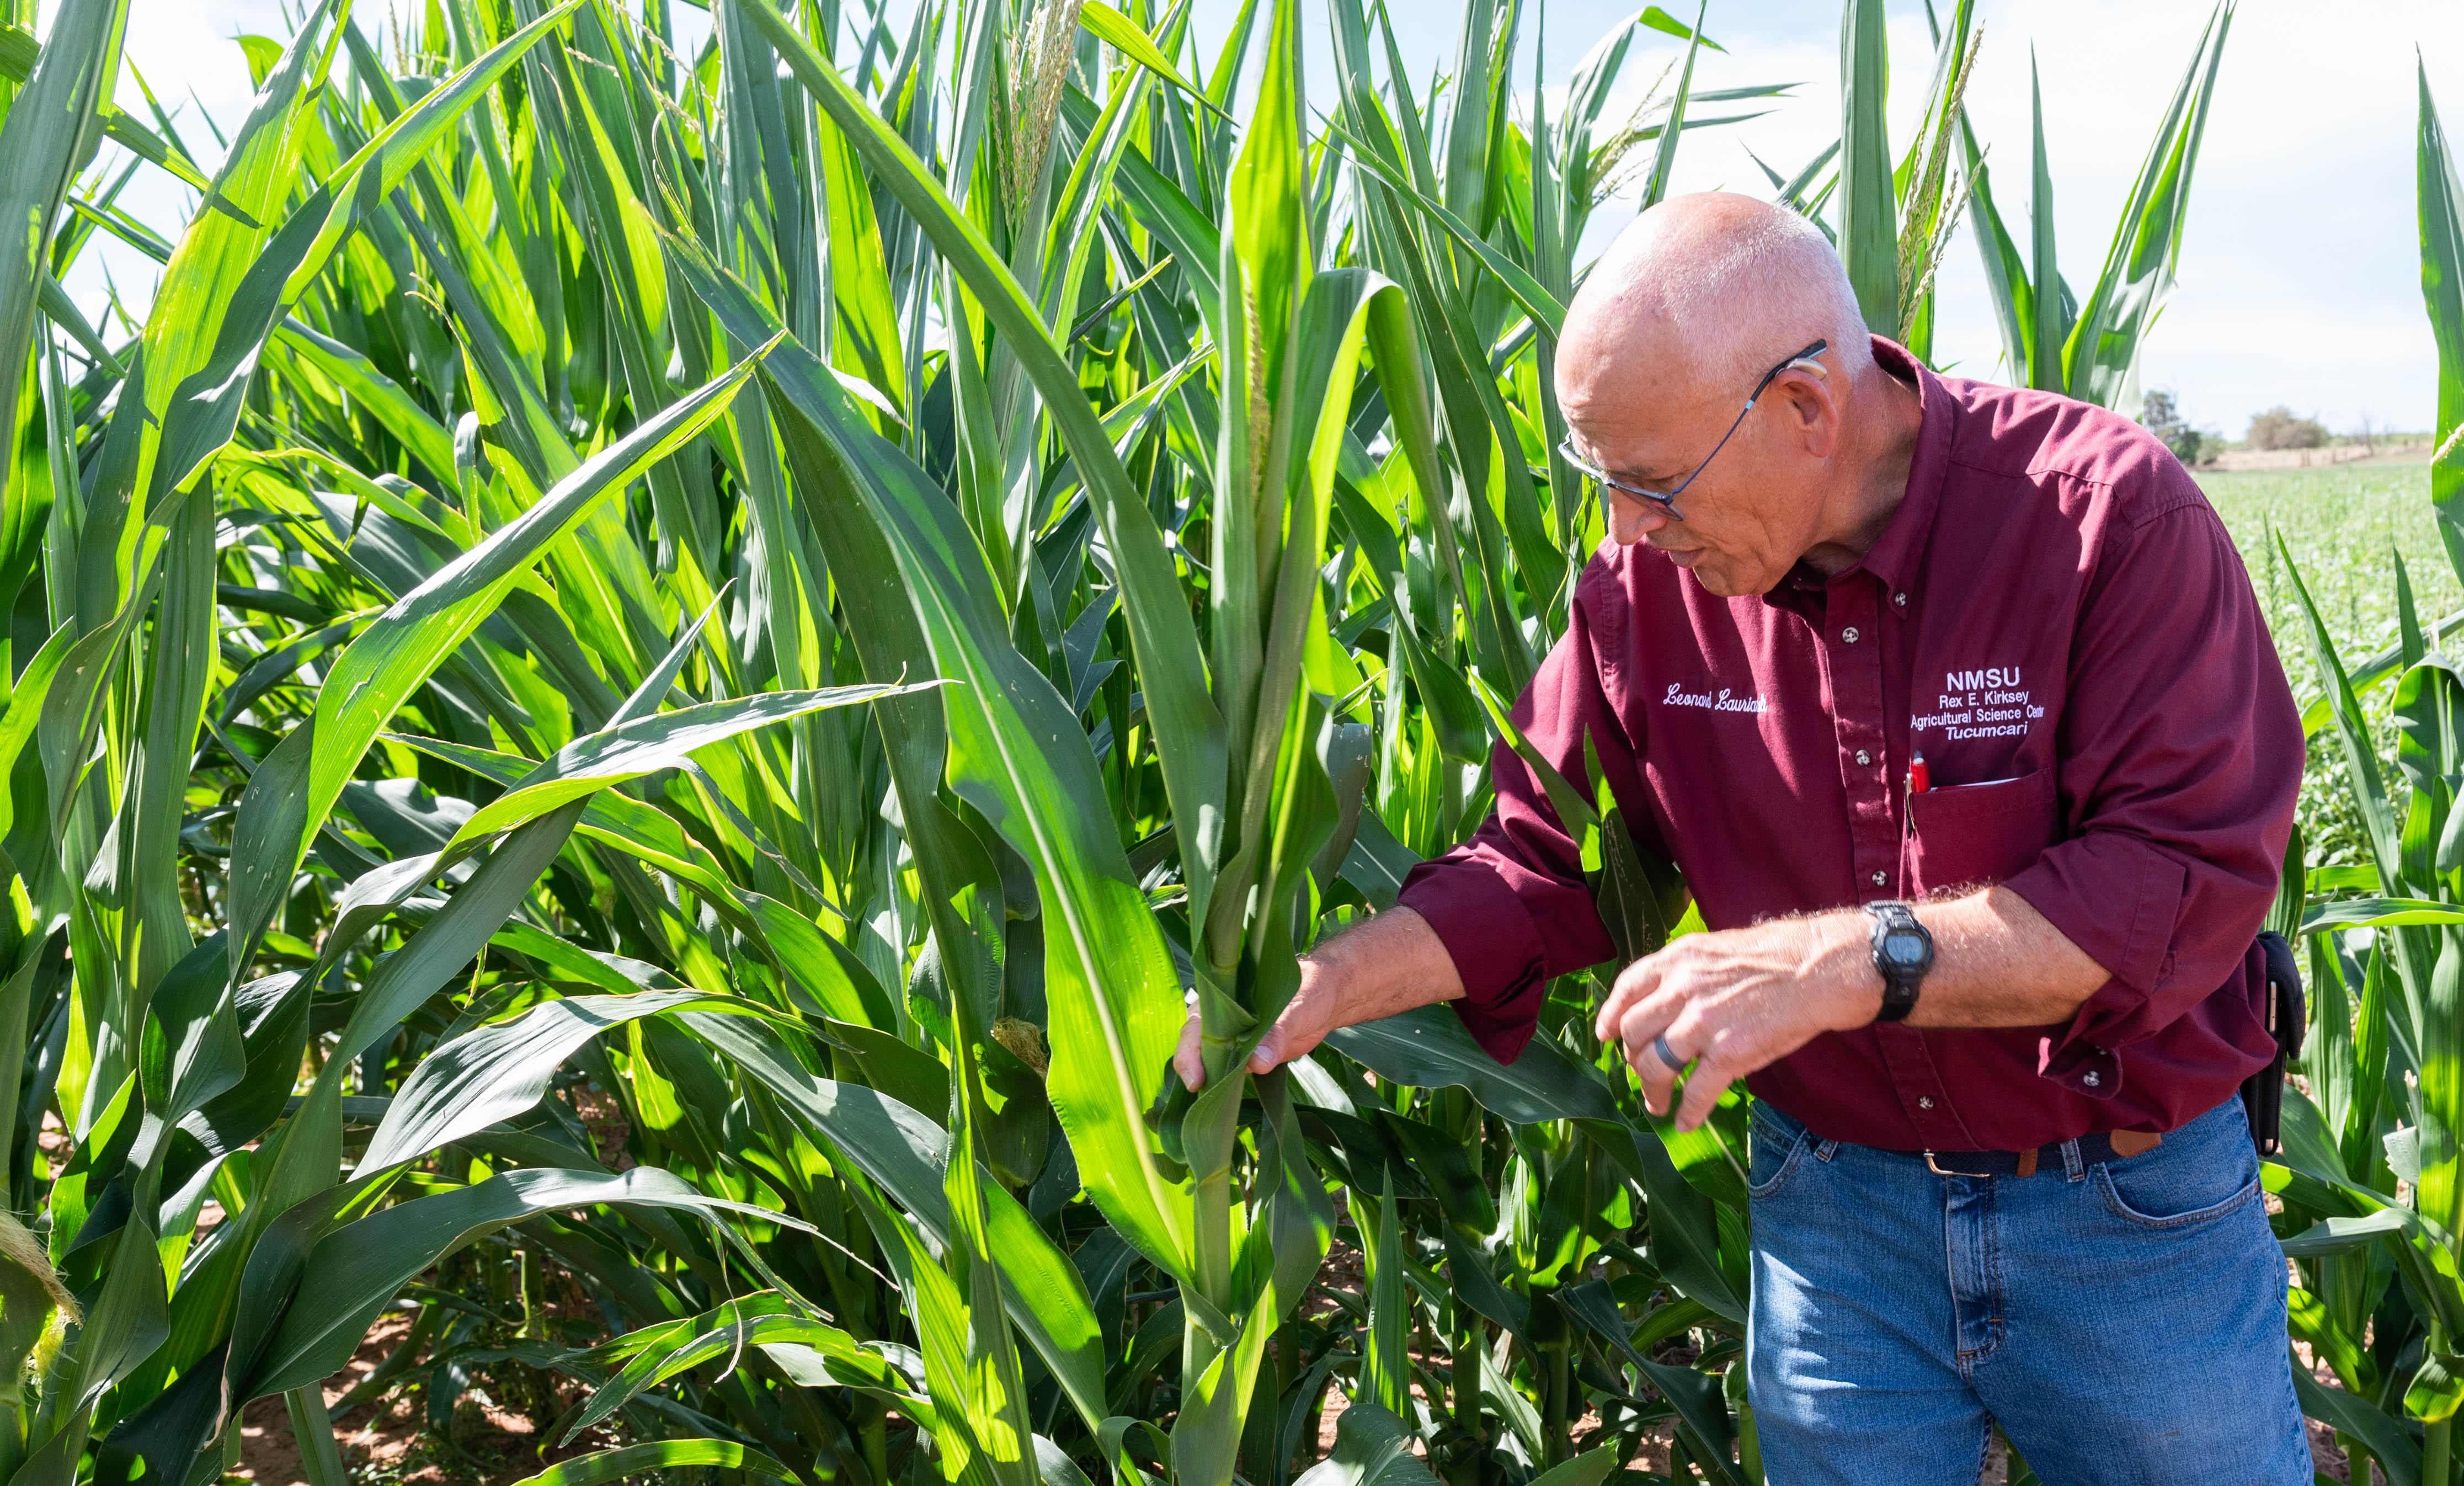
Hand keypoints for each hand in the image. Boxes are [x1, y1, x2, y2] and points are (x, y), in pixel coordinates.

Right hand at [1171, 963, 1348, 1091]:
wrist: (1326, 1001)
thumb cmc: (1308, 992)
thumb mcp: (1295, 1009)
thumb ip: (1277, 1032)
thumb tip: (1257, 1063)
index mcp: (1224, 999)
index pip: (1196, 1027)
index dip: (1190, 1052)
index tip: (1196, 1078)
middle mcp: (1222, 1021)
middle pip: (1197, 1048)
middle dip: (1195, 1072)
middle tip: (1202, 1093)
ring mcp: (1233, 1040)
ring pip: (1212, 1063)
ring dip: (1212, 1082)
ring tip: (1214, 1105)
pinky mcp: (1247, 1057)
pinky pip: (1231, 1073)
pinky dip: (1228, 1086)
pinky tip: (1227, 1102)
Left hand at [1592, 912, 1881, 1129]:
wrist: (1820, 968)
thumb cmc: (1779, 957)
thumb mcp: (1719, 949)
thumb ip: (1688, 972)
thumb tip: (1669, 999)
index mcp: (1678, 959)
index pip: (1628, 987)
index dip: (1611, 1015)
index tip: (1605, 1034)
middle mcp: (1682, 989)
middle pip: (1634, 1031)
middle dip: (1632, 1057)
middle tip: (1640, 1073)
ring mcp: (1702, 1022)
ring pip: (1654, 1064)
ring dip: (1652, 1090)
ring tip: (1657, 1104)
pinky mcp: (1728, 1052)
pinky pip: (1696, 1091)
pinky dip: (1687, 1111)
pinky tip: (1685, 1122)